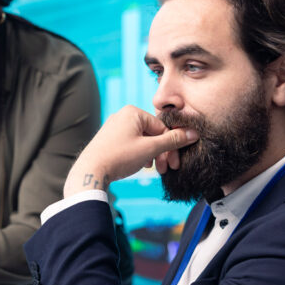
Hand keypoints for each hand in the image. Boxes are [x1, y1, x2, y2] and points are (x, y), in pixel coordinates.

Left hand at [65, 105, 197, 197]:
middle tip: (165, 169)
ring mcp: (114, 127)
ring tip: (152, 168)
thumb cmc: (119, 157)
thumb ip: (173, 140)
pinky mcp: (109, 138)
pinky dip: (139, 154)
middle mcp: (123, 115)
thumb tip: (193, 133)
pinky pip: (131, 143)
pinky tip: (141, 165)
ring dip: (151, 155)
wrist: (91, 171)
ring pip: (142, 140)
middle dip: (161, 152)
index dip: (171, 147)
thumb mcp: (150, 149)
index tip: (175, 163)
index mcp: (133, 112)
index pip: (162, 128)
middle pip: (152, 134)